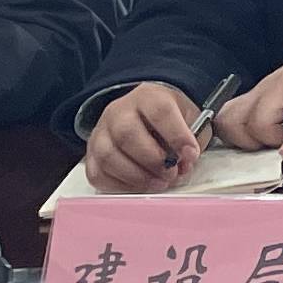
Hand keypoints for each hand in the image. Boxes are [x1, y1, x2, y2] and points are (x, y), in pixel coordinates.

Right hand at [85, 82, 208, 193]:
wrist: (144, 115)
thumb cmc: (169, 119)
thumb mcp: (189, 118)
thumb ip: (192, 139)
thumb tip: (184, 165)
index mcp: (148, 96)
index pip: (160, 111)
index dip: (177, 135)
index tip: (191, 154)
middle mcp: (119, 111)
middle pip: (127, 135)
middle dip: (152, 160)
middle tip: (171, 173)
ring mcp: (101, 132)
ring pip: (108, 156)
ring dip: (136, 176)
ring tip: (158, 182)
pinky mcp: (91, 154)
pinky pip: (97, 174)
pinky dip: (120, 185)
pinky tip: (139, 186)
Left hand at [216, 16, 282, 155]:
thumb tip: (277, 141)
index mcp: (267, 89)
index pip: (227, 116)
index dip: (234, 138)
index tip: (254, 147)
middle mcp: (271, 86)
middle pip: (232, 122)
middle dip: (247, 143)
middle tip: (270, 147)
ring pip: (257, 123)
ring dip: (272, 141)